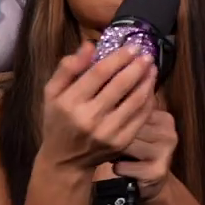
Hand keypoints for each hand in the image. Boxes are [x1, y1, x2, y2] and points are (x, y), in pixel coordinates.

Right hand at [39, 42, 156, 168]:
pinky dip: (148, 100)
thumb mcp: (52, 93)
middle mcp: (89, 118)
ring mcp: (108, 132)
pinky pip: (140, 116)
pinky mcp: (121, 142)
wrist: (65, 160)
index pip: (98, 73)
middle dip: (137, 67)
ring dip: (147, 81)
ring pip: (135, 100)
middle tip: (147, 55)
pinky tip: (149, 88)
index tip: (131, 47)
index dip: (118, 58)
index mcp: (70, 102)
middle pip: (120, 85)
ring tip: (152, 68)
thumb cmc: (58, 120)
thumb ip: (68, 68)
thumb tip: (90, 44)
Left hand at [114, 107, 178, 201]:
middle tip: (108, 143)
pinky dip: (118, 168)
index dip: (116, 116)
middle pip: (128, 127)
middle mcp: (169, 133)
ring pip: (125, 145)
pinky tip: (122, 169)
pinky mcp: (157, 172)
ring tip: (115, 154)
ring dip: (114, 152)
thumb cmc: (137, 153)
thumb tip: (106, 93)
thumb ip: (128, 112)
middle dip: (114, 135)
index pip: (134, 108)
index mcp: (165, 118)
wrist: (152, 186)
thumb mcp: (136, 131)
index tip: (108, 126)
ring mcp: (165, 153)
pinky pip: (123, 166)